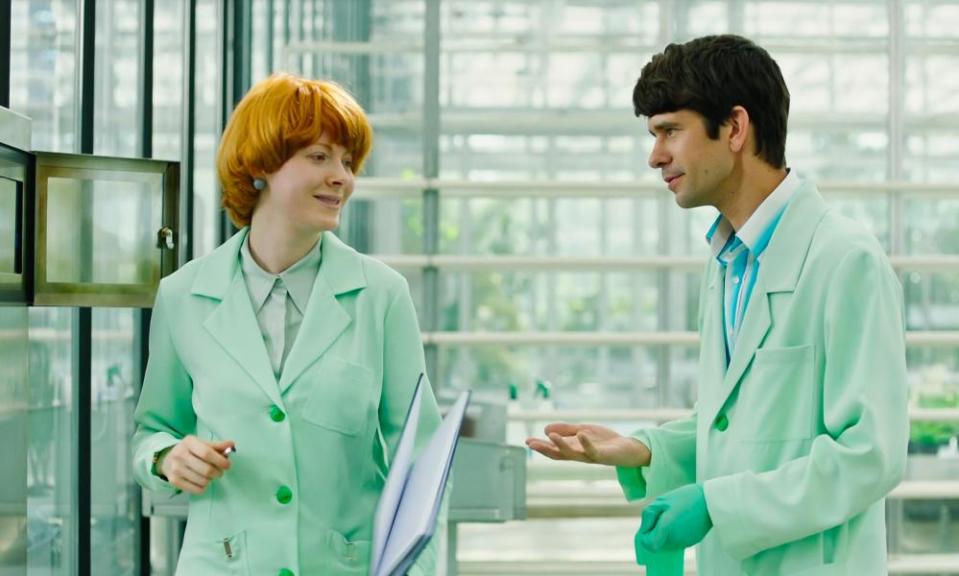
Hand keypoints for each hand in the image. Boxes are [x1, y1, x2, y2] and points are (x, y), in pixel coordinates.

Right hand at [157, 436, 233, 494]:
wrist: (168, 459)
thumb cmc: (190, 451)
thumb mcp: (202, 444)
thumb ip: (217, 445)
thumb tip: (231, 445)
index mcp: (189, 442)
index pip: (207, 453)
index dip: (220, 461)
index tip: (227, 465)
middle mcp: (180, 454)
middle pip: (206, 469)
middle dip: (218, 472)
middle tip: (220, 472)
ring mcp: (176, 469)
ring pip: (202, 481)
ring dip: (211, 480)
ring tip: (210, 476)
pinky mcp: (174, 481)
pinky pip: (196, 489)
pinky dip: (203, 487)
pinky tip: (202, 481)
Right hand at [525, 423, 650, 466]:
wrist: (628, 448)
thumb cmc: (605, 441)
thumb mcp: (583, 431)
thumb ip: (566, 430)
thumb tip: (545, 429)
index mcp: (573, 449)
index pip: (554, 449)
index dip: (541, 446)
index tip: (527, 441)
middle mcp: (579, 455)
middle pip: (559, 454)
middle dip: (545, 449)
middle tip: (531, 444)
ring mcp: (590, 456)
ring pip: (573, 454)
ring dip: (561, 446)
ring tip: (550, 436)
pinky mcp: (603, 456)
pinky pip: (593, 451)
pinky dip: (586, 443)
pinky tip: (580, 434)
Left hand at [637, 483, 711, 551]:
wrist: (710, 500)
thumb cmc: (684, 498)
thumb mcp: (661, 501)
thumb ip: (648, 516)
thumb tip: (643, 531)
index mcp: (666, 529)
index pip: (650, 545)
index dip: (645, 538)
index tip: (648, 527)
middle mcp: (675, 539)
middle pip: (658, 542)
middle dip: (657, 530)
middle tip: (664, 515)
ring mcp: (685, 542)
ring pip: (668, 541)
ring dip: (667, 531)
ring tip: (676, 516)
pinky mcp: (692, 542)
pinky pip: (679, 540)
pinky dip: (677, 532)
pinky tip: (684, 520)